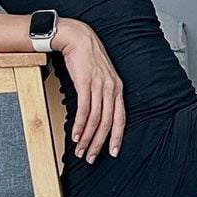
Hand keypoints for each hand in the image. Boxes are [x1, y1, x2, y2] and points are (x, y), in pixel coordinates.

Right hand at [52, 19, 125, 162]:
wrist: (78, 38)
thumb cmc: (87, 58)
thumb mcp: (101, 77)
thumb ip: (102, 94)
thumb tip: (96, 114)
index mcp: (117, 88)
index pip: (120, 118)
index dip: (117, 137)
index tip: (112, 153)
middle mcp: (111, 88)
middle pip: (107, 123)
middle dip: (99, 143)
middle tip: (90, 158)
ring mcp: (99, 86)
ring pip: (96, 119)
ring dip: (87, 138)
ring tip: (79, 150)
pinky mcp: (86, 83)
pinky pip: (84, 110)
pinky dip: (80, 125)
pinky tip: (75, 135)